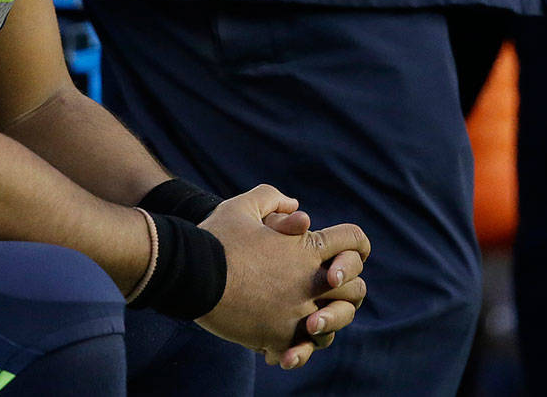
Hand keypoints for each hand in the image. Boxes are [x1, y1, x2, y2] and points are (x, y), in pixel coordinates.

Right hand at [196, 184, 369, 369]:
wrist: (190, 273)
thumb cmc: (216, 237)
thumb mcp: (242, 206)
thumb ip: (271, 198)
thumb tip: (295, 207)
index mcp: (307, 247)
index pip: (354, 241)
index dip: (355, 244)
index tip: (343, 253)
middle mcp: (310, 281)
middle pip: (355, 288)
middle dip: (345, 287)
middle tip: (326, 288)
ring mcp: (298, 312)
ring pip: (335, 324)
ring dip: (327, 322)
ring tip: (307, 320)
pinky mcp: (280, 336)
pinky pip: (303, 348)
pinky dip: (297, 348)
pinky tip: (281, 346)